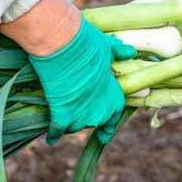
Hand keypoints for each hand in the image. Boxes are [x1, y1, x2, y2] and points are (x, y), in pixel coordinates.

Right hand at [0, 0, 135, 143]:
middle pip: (92, 122)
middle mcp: (100, 111)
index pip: (114, 118)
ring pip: (74, 127)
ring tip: (62, 117)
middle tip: (75, 109)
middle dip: (84, 117)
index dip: (108, 125)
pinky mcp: (61, 114)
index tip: (105, 134)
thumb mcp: (107, 46)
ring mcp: (80, 115)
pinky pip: (56, 131)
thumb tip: (131, 51)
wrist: (63, 43)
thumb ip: (118, 53)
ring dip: (69, 123)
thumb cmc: (87, 43)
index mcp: (114, 97)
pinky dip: (53, 134)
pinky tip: (50, 139)